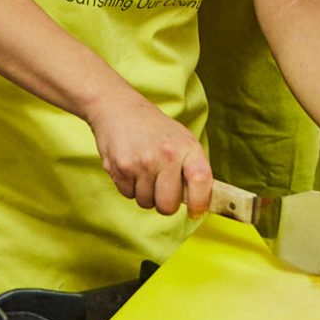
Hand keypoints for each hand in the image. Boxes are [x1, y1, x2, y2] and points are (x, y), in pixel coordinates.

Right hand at [87, 92, 212, 217]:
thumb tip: (201, 202)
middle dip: (165, 202)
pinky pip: (128, 195)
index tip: (196, 211)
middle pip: (168, 205)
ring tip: (143, 169)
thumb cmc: (153, 127)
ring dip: (145, 193)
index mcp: (186, 146)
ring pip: (146, 202)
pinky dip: (129, 186)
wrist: (118, 107)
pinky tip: (130, 166)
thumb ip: (191, 167)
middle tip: (161, 185)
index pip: (201, 181)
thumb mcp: (180, 138)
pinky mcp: (121, 167)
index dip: (200, 202)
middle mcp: (166, 154)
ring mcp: (142, 162)